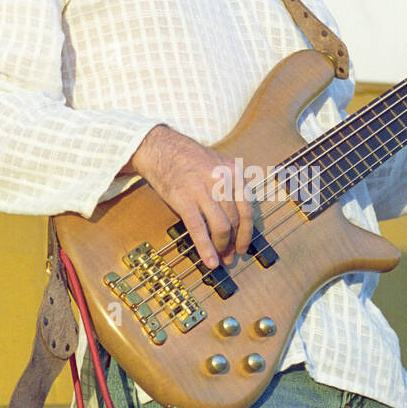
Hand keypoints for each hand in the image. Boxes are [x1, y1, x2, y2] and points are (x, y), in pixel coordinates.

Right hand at [127, 125, 252, 269]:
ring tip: (220, 258)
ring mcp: (203, 190)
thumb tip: (236, 218)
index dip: (247, 232)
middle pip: (235, 220)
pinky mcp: (184, 199)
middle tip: (231, 256)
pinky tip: (210, 261)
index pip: (247, 209)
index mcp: (233, 172)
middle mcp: (222, 180)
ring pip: (222, 227)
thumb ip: (230, 185)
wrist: (159, 147)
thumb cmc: (187, 157)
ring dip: (222, 247)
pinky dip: (206, 248)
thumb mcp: (218, 163)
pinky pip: (199, 229)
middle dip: (234, 243)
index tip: (243, 246)